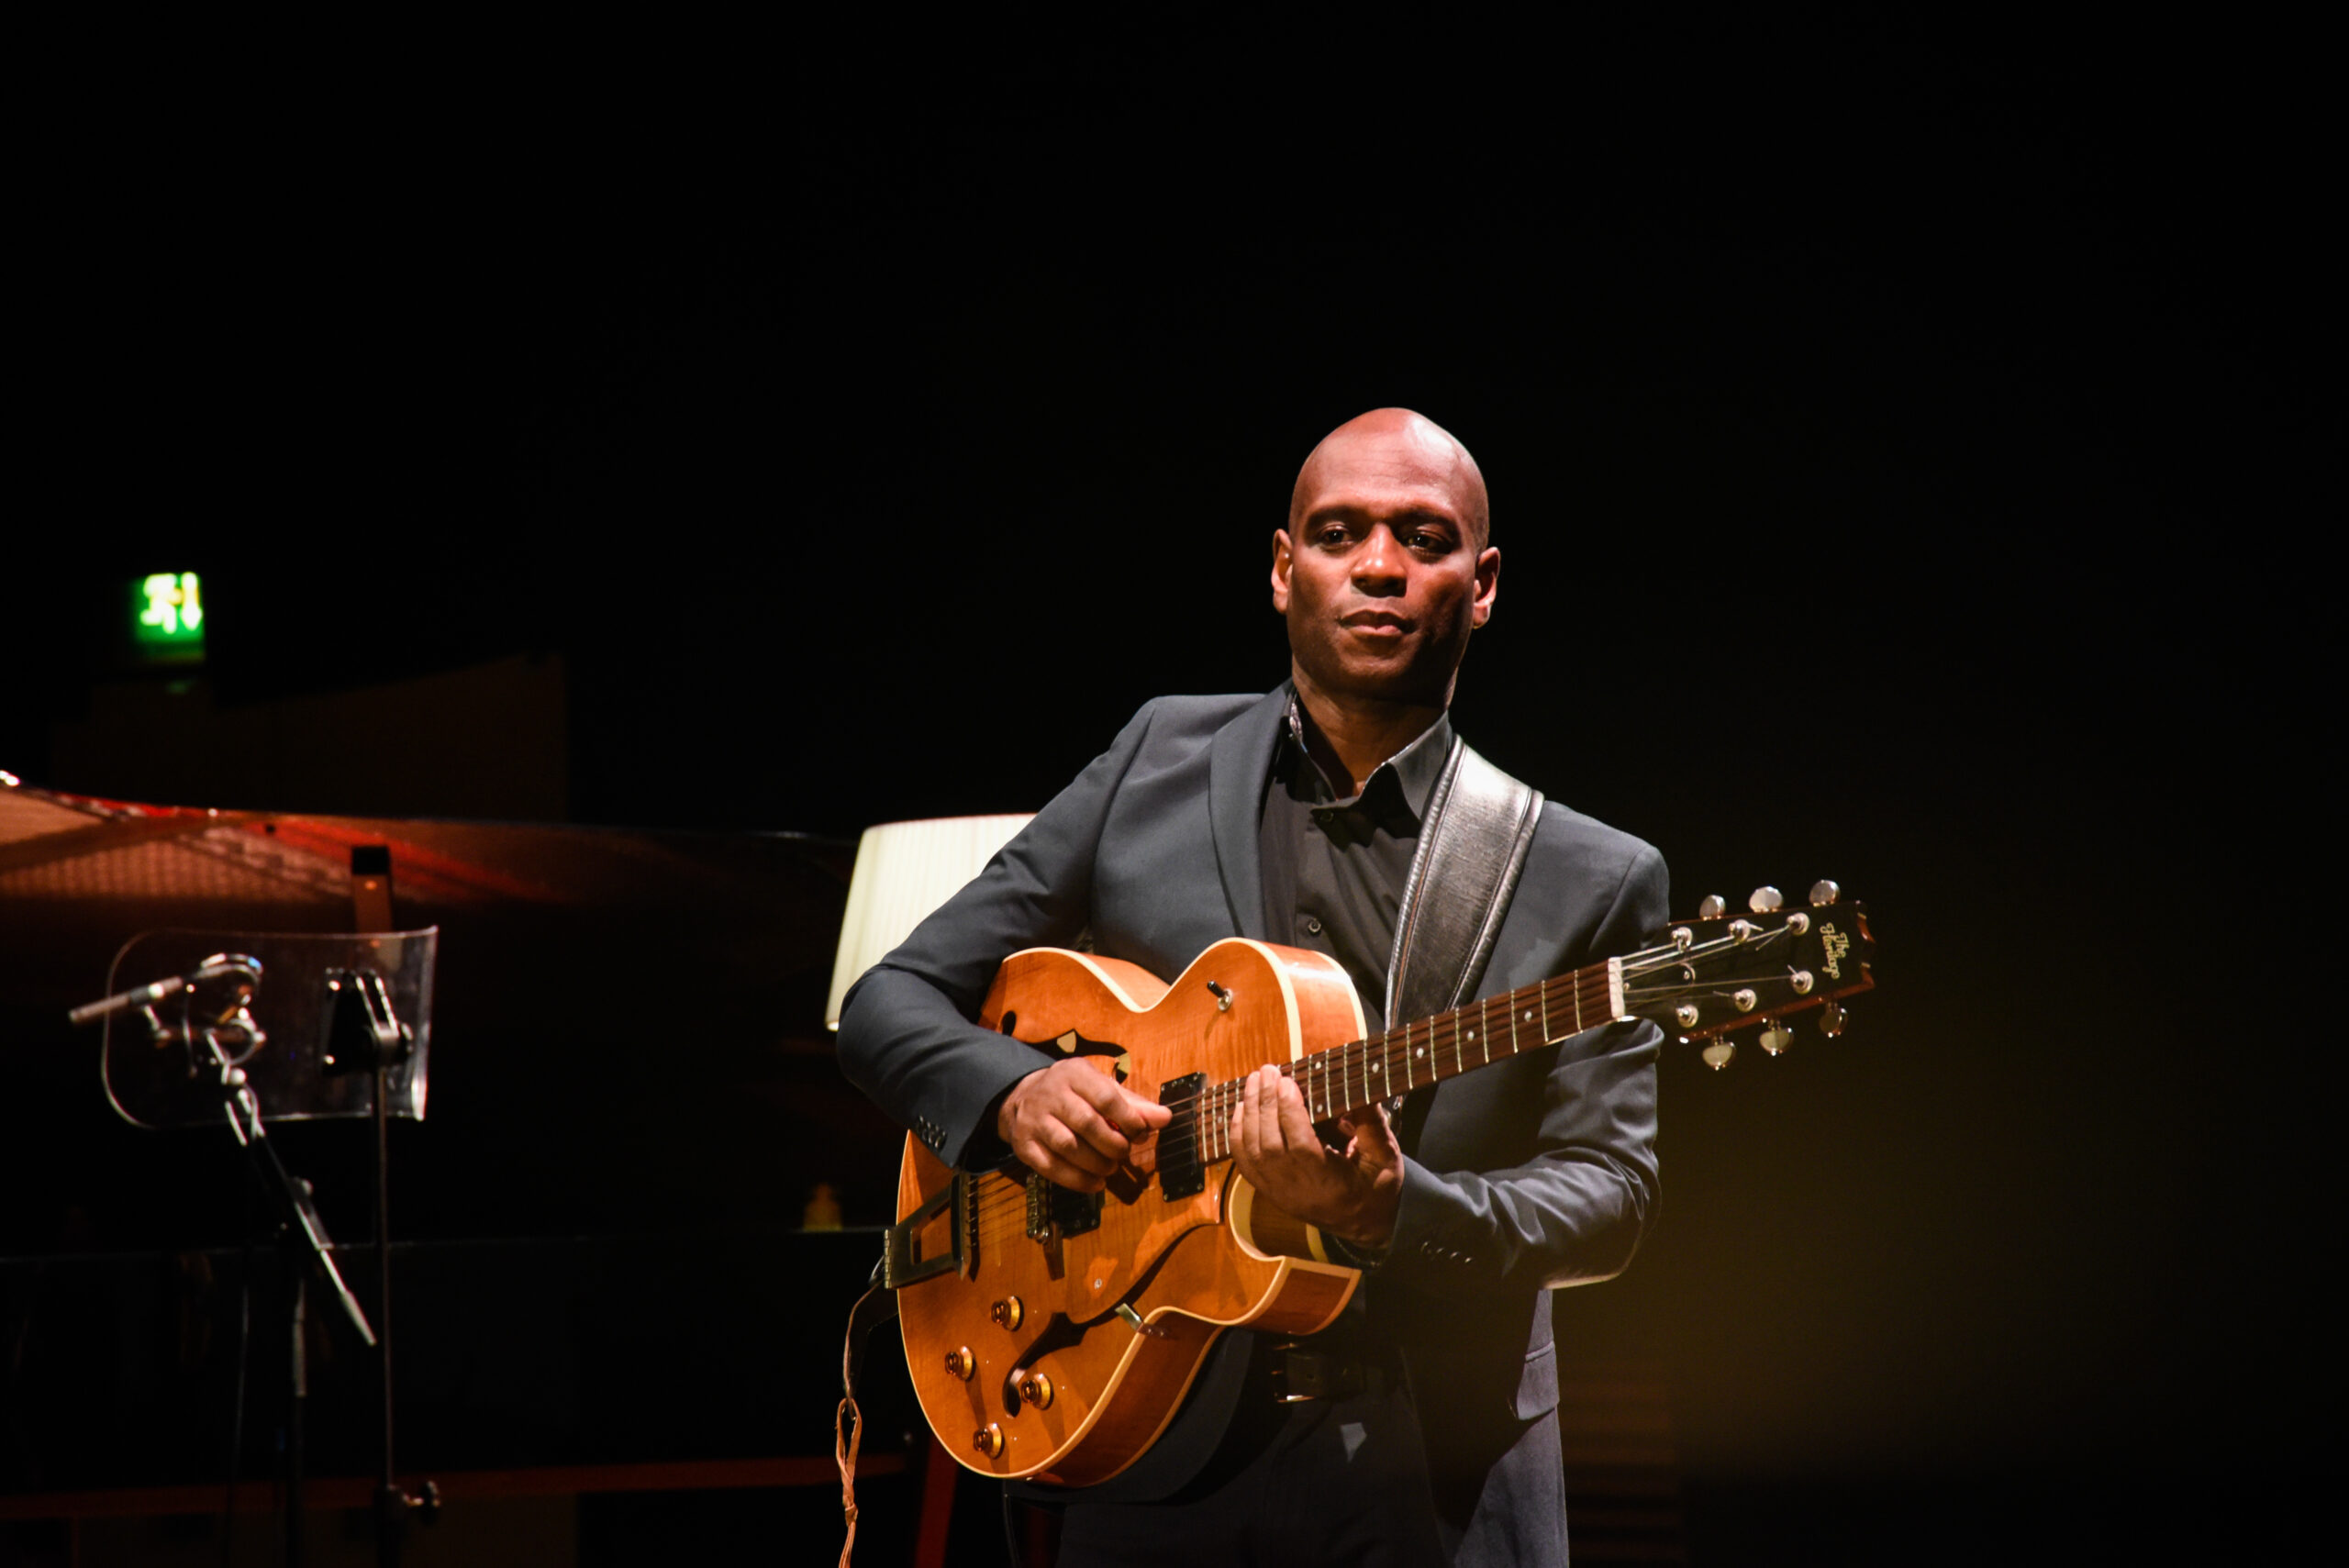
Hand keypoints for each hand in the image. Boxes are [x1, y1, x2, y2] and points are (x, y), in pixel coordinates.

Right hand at [996, 1058, 1172, 1193]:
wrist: (1021, 1098)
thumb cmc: (1073, 1093)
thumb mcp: (1100, 1088)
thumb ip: (1132, 1104)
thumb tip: (1165, 1118)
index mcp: (1073, 1073)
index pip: (1105, 1097)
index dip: (1129, 1119)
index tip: (1141, 1134)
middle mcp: (1050, 1094)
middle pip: (1087, 1123)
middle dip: (1113, 1144)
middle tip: (1124, 1153)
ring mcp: (1033, 1121)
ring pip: (1068, 1147)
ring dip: (1097, 1164)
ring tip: (1110, 1168)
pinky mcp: (1023, 1146)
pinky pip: (1051, 1168)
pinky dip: (1077, 1180)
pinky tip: (1095, 1183)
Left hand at [1230, 1064, 1401, 1246]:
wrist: (1364, 1223)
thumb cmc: (1376, 1185)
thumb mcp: (1385, 1157)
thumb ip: (1372, 1124)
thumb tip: (1358, 1086)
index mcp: (1331, 1185)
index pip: (1300, 1147)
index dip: (1290, 1113)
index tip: (1287, 1082)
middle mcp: (1298, 1192)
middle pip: (1270, 1145)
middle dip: (1265, 1104)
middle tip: (1267, 1071)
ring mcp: (1279, 1193)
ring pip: (1253, 1151)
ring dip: (1250, 1112)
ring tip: (1254, 1081)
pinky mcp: (1268, 1190)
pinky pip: (1244, 1162)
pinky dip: (1238, 1133)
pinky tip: (1242, 1107)